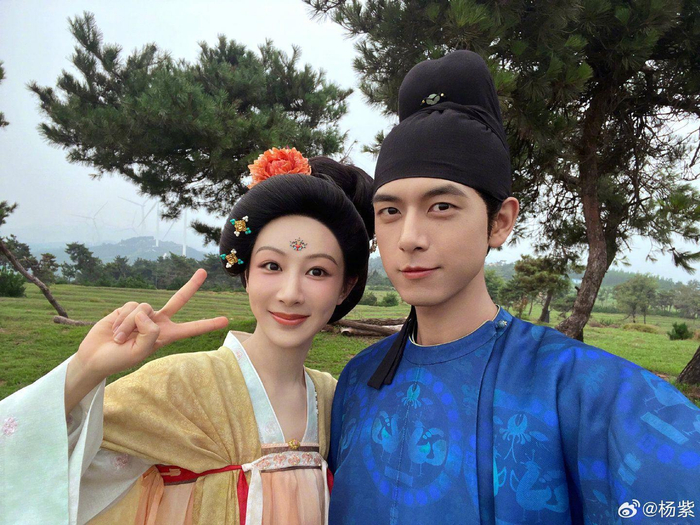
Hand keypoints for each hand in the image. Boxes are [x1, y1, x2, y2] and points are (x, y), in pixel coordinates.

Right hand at [73, 269, 228, 382]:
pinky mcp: (127, 308)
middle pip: (179, 300)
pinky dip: (122, 319)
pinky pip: (130, 306)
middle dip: (192, 285)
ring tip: (121, 338)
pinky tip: (115, 330)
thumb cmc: (119, 359)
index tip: (225, 320)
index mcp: (166, 335)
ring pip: (144, 307)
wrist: (96, 356)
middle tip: (204, 271)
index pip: (191, 329)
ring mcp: (143, 314)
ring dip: (130, 324)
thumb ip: (150, 333)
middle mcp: (158, 322)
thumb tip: (147, 312)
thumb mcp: (140, 352)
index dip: (207, 324)